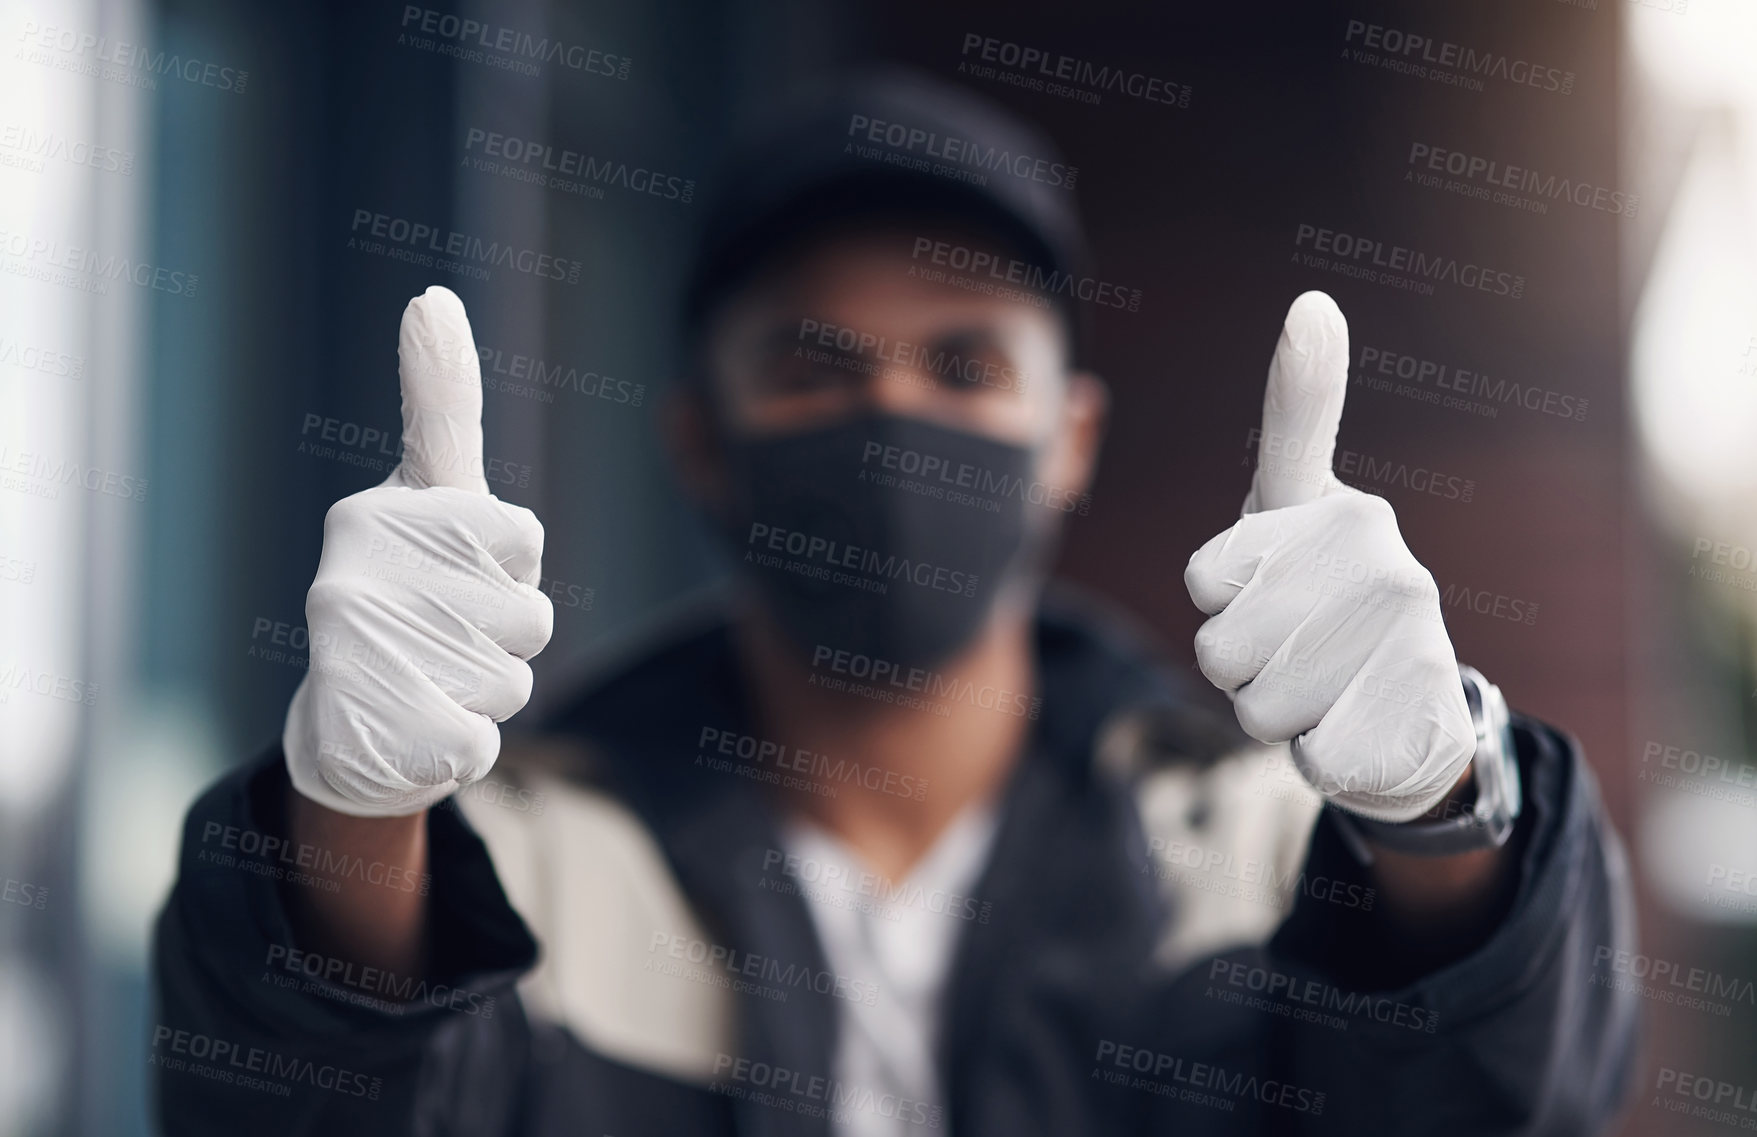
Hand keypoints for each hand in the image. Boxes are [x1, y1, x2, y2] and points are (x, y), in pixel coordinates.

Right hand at [283, 286, 553, 816]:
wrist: (346, 729)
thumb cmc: (408, 592)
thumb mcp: (428, 493)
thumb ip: (441, 404)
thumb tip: (432, 296)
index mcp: (377, 517)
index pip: (511, 525)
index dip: (508, 547)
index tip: (457, 468)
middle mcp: (356, 574)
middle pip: (530, 611)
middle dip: (513, 631)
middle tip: (454, 633)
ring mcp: (364, 656)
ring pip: (516, 678)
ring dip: (495, 688)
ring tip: (434, 678)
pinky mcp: (384, 732)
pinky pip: (486, 740)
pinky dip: (470, 742)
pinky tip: (423, 727)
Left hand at [1184, 291, 1473, 823]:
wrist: (1414, 711)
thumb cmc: (1329, 595)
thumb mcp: (1297, 501)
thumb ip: (1301, 410)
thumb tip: (1314, 301)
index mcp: (1345, 515)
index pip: (1209, 575)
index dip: (1216, 593)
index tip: (1259, 574)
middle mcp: (1390, 570)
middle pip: (1219, 650)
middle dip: (1238, 667)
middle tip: (1291, 648)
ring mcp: (1413, 650)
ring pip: (1258, 709)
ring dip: (1275, 713)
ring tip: (1325, 685)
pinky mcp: (1420, 727)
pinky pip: (1311, 757)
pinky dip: (1320, 756)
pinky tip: (1358, 727)